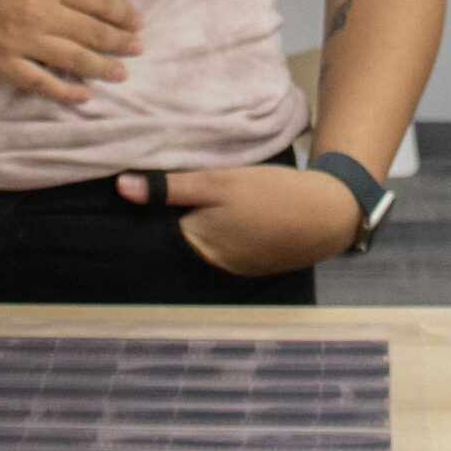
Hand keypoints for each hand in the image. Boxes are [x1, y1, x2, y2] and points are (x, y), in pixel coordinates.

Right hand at [0, 0, 143, 104]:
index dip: (121, 12)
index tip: (136, 21)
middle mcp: (36, 8)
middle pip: (91, 31)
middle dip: (119, 42)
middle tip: (138, 49)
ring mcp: (17, 39)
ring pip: (73, 59)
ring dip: (102, 68)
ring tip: (122, 74)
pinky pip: (39, 82)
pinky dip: (64, 92)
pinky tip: (83, 97)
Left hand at [116, 161, 362, 276]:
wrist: (329, 213)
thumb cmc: (271, 195)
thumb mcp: (218, 182)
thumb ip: (170, 187)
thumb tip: (121, 188)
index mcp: (198, 247)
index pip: (155, 234)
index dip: (144, 215)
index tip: (130, 194)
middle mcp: (212, 266)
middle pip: (178, 240)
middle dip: (168, 219)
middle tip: (159, 188)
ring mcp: (235, 268)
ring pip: (202, 242)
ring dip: (195, 224)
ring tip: (188, 198)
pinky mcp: (254, 263)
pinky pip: (224, 247)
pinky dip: (220, 231)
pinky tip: (225, 213)